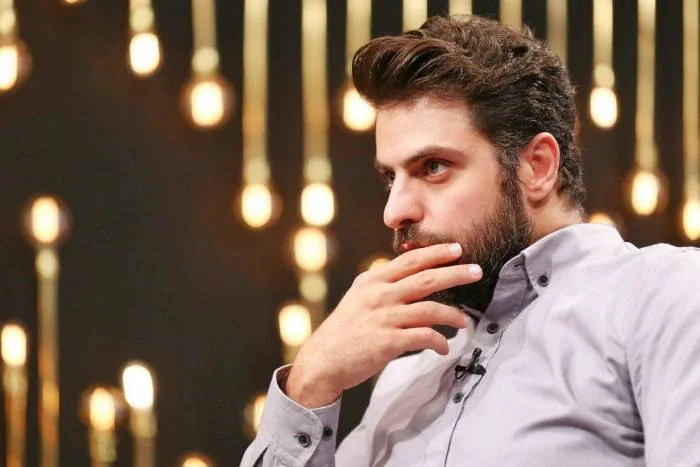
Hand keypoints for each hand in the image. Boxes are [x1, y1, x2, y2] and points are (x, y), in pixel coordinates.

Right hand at [285, 243, 482, 407]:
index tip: (456, 250)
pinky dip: (439, 342)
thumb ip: (382, 288)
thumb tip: (412, 281)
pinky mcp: (388, 342)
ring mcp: (384, 317)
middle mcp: (379, 295)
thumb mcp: (358, 299)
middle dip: (455, 273)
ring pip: (431, 309)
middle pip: (426, 278)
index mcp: (372, 281)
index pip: (410, 261)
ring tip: (465, 321)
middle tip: (476, 271)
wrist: (322, 361)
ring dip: (454, 315)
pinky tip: (444, 347)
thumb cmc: (343, 332)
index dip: (436, 253)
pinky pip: (425, 337)